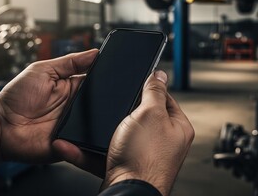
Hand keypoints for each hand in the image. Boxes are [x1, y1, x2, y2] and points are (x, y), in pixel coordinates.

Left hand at [0, 49, 97, 163]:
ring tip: (91, 117)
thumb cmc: (17, 97)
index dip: (107, 79)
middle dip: (107, 101)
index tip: (115, 74)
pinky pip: (86, 146)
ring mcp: (75, 127)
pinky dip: (86, 144)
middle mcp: (77, 108)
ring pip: (99, 125)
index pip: (98, 83)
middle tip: (106, 97)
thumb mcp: (43, 70)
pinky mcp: (71, 145)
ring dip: (100, 122)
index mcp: (73, 88)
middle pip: (102, 104)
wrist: (0, 127)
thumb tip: (95, 52)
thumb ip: (70, 62)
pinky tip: (77, 135)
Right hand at [102, 71, 194, 195]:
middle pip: (142, 115)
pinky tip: (79, 145)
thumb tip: (159, 74)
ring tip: (99, 129)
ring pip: (121, 133)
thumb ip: (155, 91)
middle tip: (116, 109)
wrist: (127, 192)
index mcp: (177, 127)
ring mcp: (144, 155)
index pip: (165, 98)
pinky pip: (105, 151)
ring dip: (105, 130)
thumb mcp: (151, 113)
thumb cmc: (145, 158)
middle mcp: (164, 142)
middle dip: (124, 110)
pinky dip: (90, 150)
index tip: (137, 83)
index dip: (149, 88)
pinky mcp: (125, 165)